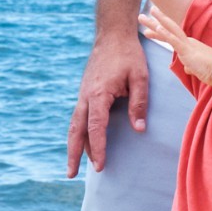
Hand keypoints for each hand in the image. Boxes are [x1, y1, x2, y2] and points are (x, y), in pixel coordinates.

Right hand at [67, 32, 149, 176]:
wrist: (112, 35)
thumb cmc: (129, 55)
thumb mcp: (140, 77)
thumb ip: (139, 104)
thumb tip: (138, 130)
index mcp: (98, 94)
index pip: (96, 127)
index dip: (98, 147)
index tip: (100, 165)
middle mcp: (86, 96)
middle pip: (75, 130)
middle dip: (73, 154)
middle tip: (71, 175)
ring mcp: (83, 94)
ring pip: (74, 125)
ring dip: (74, 146)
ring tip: (74, 166)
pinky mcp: (85, 92)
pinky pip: (78, 117)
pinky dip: (78, 132)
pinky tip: (82, 143)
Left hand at [139, 5, 211, 86]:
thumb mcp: (199, 70)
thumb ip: (192, 67)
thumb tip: (188, 69)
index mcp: (190, 46)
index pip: (172, 38)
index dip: (160, 33)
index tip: (150, 29)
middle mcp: (188, 42)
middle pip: (168, 29)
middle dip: (154, 22)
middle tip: (141, 16)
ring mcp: (188, 45)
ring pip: (169, 30)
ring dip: (155, 22)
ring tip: (142, 16)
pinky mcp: (188, 50)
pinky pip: (174, 40)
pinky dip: (165, 33)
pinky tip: (157, 27)